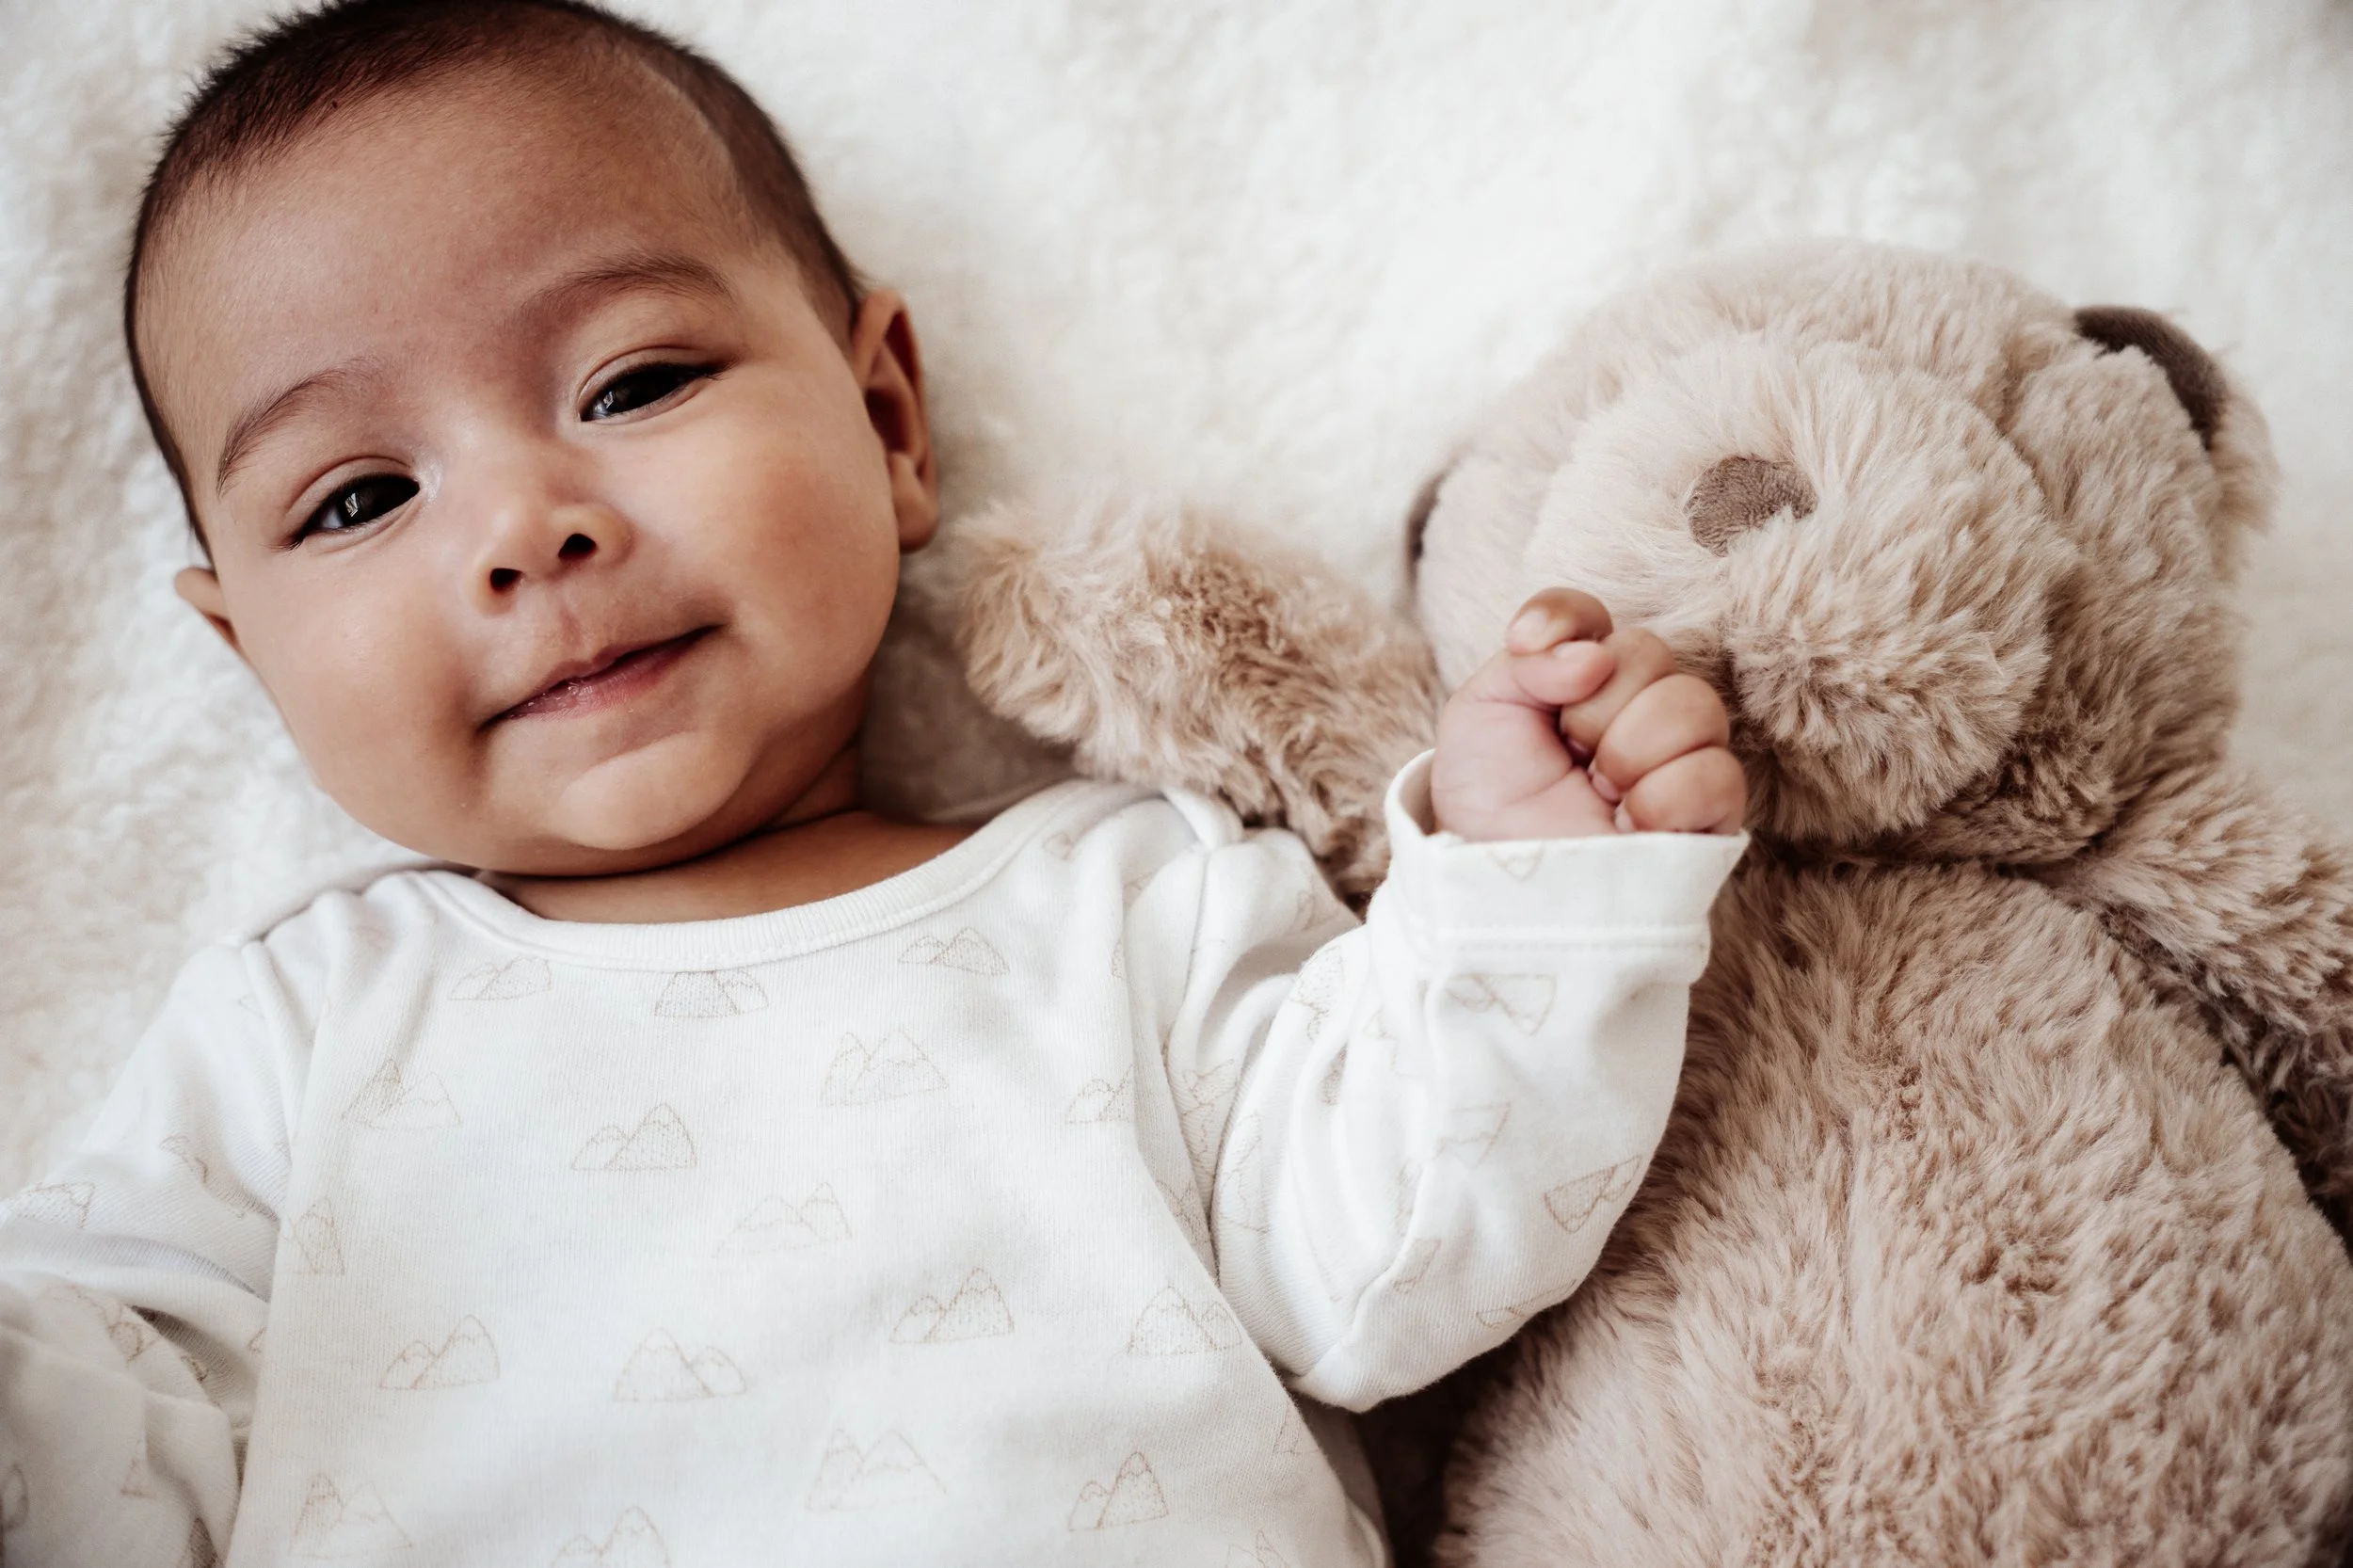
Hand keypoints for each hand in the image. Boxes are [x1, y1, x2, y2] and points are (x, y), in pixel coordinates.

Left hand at [1430, 589, 1744, 839]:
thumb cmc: (1491, 806)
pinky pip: (1718, 772)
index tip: (1525, 646)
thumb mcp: (1479, 716)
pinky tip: (1630, 824)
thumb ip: (1526, 662)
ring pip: (1693, 704)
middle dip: (1591, 708)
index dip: (1563, 620)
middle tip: (1568, 756)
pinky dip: (1662, 798)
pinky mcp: (1712, 812)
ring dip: (1628, 752)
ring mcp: (1680, 756)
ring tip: (1599, 795)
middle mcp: (1637, 706)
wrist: (1503, 885)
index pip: (1590, 613)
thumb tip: (1596, 654)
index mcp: (1578, 678)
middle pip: (1648, 651)